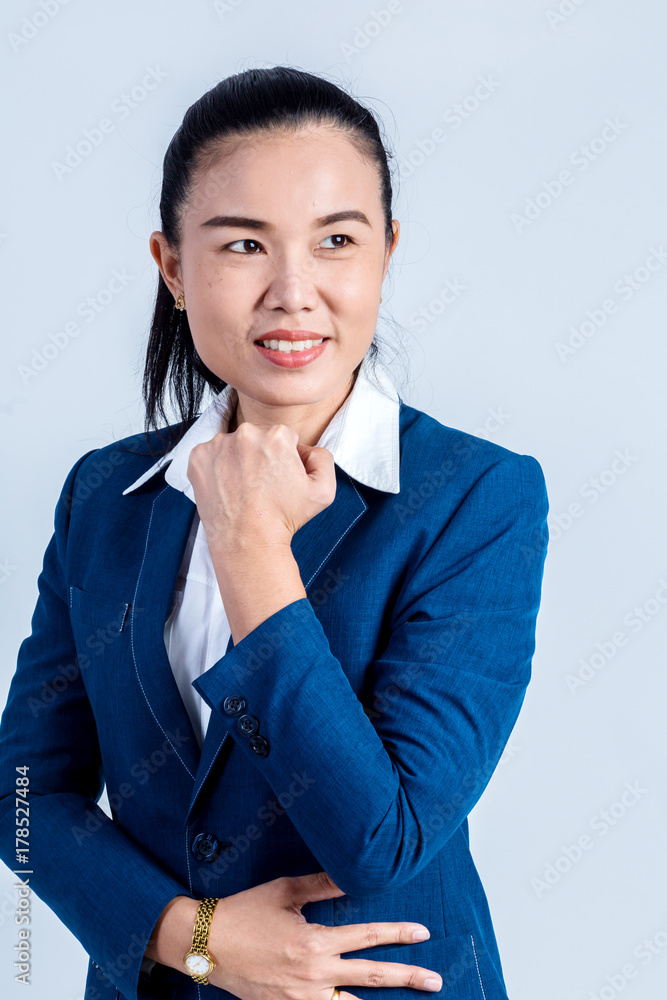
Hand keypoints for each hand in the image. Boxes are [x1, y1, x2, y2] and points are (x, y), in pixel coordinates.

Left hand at [187, 423, 336, 549]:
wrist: (248, 542)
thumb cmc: (283, 518)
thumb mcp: (324, 490)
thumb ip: (324, 458)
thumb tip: (307, 449)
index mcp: (276, 435)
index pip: (284, 436)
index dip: (286, 457)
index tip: (280, 478)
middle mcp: (246, 434)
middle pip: (258, 438)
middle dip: (261, 456)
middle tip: (262, 486)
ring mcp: (218, 445)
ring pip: (234, 445)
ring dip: (238, 460)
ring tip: (244, 489)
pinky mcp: (198, 458)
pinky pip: (211, 455)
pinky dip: (217, 468)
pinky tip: (228, 488)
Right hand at [205, 871, 441, 998]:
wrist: (206, 945)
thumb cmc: (245, 912)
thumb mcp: (285, 892)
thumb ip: (322, 886)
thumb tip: (352, 875)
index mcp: (315, 942)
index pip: (368, 937)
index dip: (398, 934)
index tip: (423, 934)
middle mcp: (314, 975)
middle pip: (371, 978)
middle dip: (407, 978)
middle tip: (436, 981)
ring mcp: (302, 999)